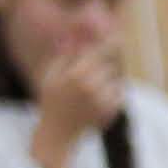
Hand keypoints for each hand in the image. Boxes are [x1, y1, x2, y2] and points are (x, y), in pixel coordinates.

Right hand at [26, 25, 125, 167]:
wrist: (59, 134)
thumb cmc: (50, 100)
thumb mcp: (52, 73)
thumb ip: (67, 53)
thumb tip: (77, 35)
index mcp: (77, 75)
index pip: (102, 52)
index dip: (110, 41)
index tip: (115, 33)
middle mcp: (94, 87)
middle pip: (113, 63)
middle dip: (112, 56)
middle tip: (109, 50)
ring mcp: (105, 100)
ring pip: (116, 77)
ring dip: (110, 73)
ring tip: (92, 80)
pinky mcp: (113, 110)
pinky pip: (117, 91)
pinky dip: (110, 87)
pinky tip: (95, 95)